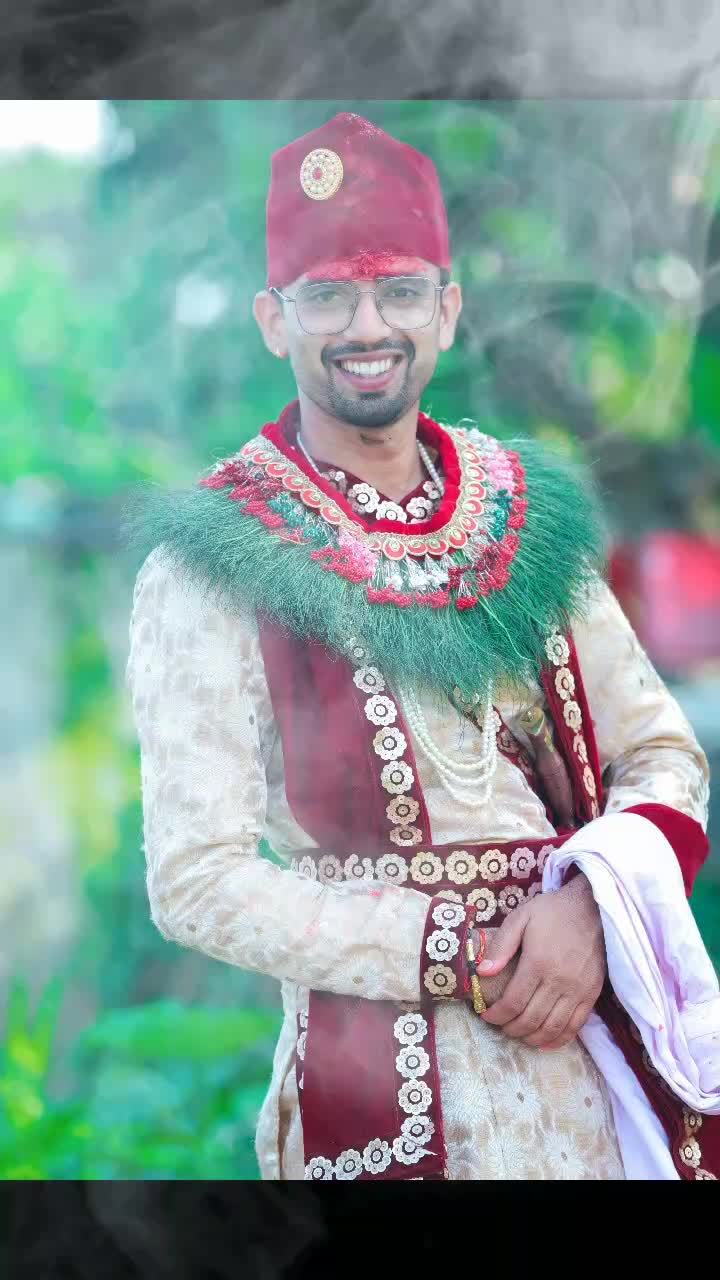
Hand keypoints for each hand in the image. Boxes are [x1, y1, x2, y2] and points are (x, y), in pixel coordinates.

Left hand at [476, 873, 606, 1049]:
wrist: (592, 908)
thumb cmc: (553, 912)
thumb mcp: (521, 918)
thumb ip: (501, 946)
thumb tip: (482, 972)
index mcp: (538, 962)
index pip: (513, 1001)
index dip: (496, 1015)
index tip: (486, 1015)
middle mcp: (559, 981)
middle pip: (531, 1019)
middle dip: (510, 1028)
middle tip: (500, 1026)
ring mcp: (578, 990)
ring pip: (552, 1028)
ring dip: (532, 1037)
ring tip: (518, 1034)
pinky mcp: (592, 994)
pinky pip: (575, 1026)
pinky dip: (558, 1040)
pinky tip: (544, 1042)